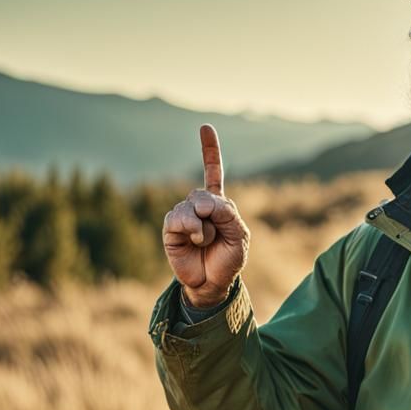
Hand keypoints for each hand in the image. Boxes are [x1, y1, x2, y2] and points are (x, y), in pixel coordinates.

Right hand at [162, 124, 249, 307]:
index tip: (205, 127)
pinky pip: (178, 218)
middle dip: (213, 213)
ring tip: (205, 241)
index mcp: (219, 204)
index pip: (213, 172)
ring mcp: (183, 216)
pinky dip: (190, 229)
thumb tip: (202, 203)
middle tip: (216, 233)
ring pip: (190, 206)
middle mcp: (199, 206)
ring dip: (202, 226)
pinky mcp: (171, 228)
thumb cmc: (228, 259)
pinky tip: (195, 239)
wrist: (212, 282)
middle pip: (203, 195)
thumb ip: (227, 214)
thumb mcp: (239, 236)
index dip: (209, 150)